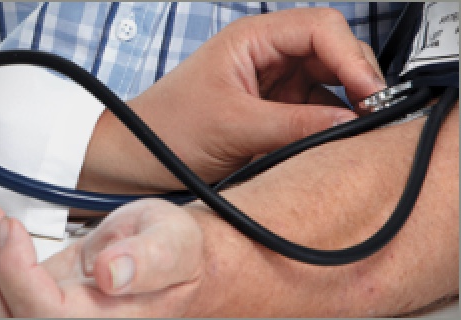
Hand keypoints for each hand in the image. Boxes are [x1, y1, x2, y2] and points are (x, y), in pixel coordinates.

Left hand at [0, 200, 204, 316]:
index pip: (48, 316)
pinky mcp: (52, 296)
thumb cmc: (177, 249)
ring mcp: (65, 313)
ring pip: (5, 309)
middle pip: (15, 317)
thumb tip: (112, 274)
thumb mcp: (174, 241)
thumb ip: (151, 258)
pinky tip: (1, 236)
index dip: (18, 277)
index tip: (13, 231)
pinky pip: (12, 293)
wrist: (173, 252)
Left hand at [77, 8, 385, 194]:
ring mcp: (270, 83)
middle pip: (331, 52)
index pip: (320, 29)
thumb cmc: (168, 128)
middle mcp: (265, 55)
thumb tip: (348, 122)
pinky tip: (335, 137)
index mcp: (252, 39)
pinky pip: (312, 109)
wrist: (137, 156)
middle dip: (356, 78)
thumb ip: (294, 125)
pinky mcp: (271, 109)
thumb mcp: (234, 126)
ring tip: (359, 128)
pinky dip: (329, 122)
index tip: (370, 93)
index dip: (351, 57)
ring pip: (326, 82)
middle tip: (373, 113)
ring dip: (346, 102)